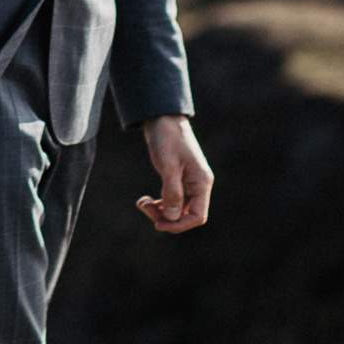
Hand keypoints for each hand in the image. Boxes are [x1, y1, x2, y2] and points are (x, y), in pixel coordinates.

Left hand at [136, 115, 212, 233]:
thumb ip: (172, 191)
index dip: (179, 224)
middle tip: (143, 207)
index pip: (198, 216)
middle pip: (186, 214)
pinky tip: (145, 200)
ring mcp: (189, 183)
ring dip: (160, 211)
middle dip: (166, 217)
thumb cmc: (166, 138)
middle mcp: (198, 185)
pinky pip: (172, 200)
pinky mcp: (178, 179)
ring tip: (141, 203)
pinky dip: (159, 203)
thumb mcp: (167, 164)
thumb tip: (173, 217)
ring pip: (178, 209)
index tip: (158, 223)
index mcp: (201, 182)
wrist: (162, 119)